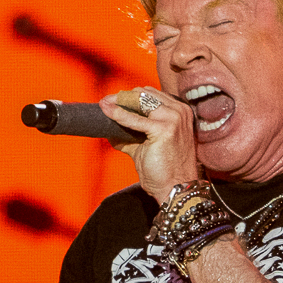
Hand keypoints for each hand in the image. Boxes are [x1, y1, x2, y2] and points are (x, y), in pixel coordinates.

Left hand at [99, 87, 199, 201]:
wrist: (176, 189)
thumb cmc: (164, 171)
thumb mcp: (145, 146)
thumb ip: (131, 135)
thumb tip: (110, 129)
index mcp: (179, 112)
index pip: (150, 94)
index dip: (129, 96)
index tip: (111, 101)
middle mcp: (179, 111)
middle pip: (144, 93)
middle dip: (122, 97)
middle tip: (105, 103)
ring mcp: (173, 118)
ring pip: (139, 100)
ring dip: (118, 102)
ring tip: (103, 105)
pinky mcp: (164, 129)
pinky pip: (134, 119)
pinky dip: (118, 114)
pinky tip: (107, 113)